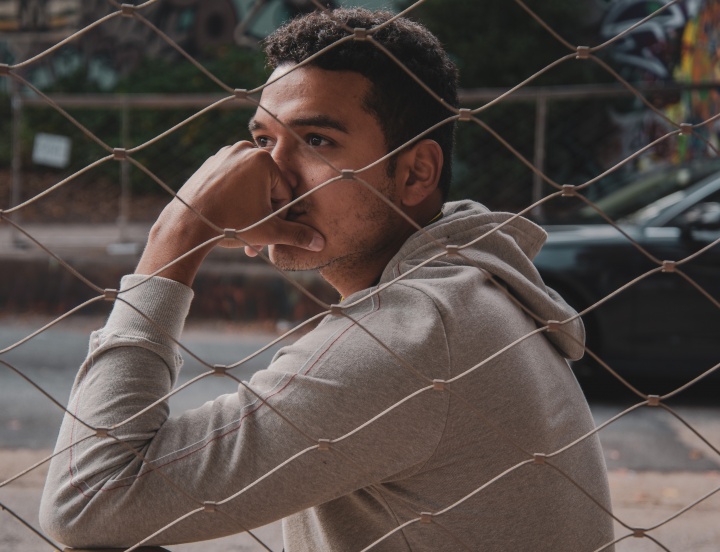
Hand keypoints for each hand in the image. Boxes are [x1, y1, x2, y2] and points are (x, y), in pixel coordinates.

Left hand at [135, 141, 323, 284]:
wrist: (187, 224)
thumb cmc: (230, 224)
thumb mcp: (269, 231)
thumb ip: (297, 234)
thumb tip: (320, 242)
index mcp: (263, 159)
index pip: (284, 191)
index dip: (279, 215)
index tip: (266, 228)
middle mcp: (244, 149)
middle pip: (267, 186)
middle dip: (263, 213)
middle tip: (254, 234)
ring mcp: (224, 154)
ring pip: (249, 184)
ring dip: (251, 207)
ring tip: (242, 229)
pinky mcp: (210, 163)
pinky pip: (232, 180)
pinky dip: (234, 198)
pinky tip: (229, 217)